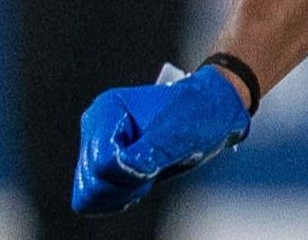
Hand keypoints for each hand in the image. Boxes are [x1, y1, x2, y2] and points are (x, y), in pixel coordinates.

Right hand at [71, 64, 250, 214]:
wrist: (214, 110)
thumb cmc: (198, 113)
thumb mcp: (177, 134)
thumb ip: (147, 153)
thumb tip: (124, 168)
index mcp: (107, 110)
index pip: (100, 164)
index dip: (128, 172)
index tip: (154, 160)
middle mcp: (97, 127)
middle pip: (93, 180)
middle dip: (125, 183)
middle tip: (154, 167)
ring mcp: (101, 145)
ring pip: (93, 192)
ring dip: (124, 190)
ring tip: (151, 170)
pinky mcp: (108, 162)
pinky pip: (99, 196)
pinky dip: (123, 194)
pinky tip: (144, 178)